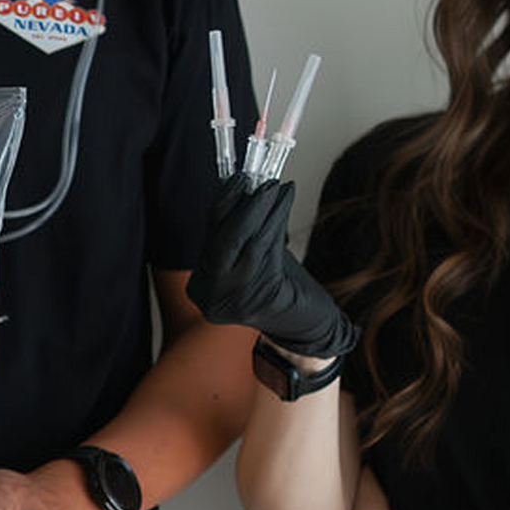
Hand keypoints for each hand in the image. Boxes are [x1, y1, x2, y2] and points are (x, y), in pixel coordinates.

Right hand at [187, 176, 357, 357]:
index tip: (237, 180)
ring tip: (278, 189)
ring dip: (265, 210)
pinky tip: (284, 204)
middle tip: (262, 183)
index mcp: (202, 288)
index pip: (208, 238)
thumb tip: (247, 187)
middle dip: (243, 207)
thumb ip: (243, 232)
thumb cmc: (281, 291)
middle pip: (222, 241)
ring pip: (247, 244)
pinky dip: (276, 222)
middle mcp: (211, 298)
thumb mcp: (254, 258)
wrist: (307, 329)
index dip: (222, 205)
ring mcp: (234, 303)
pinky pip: (268, 253)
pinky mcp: (262, 302)